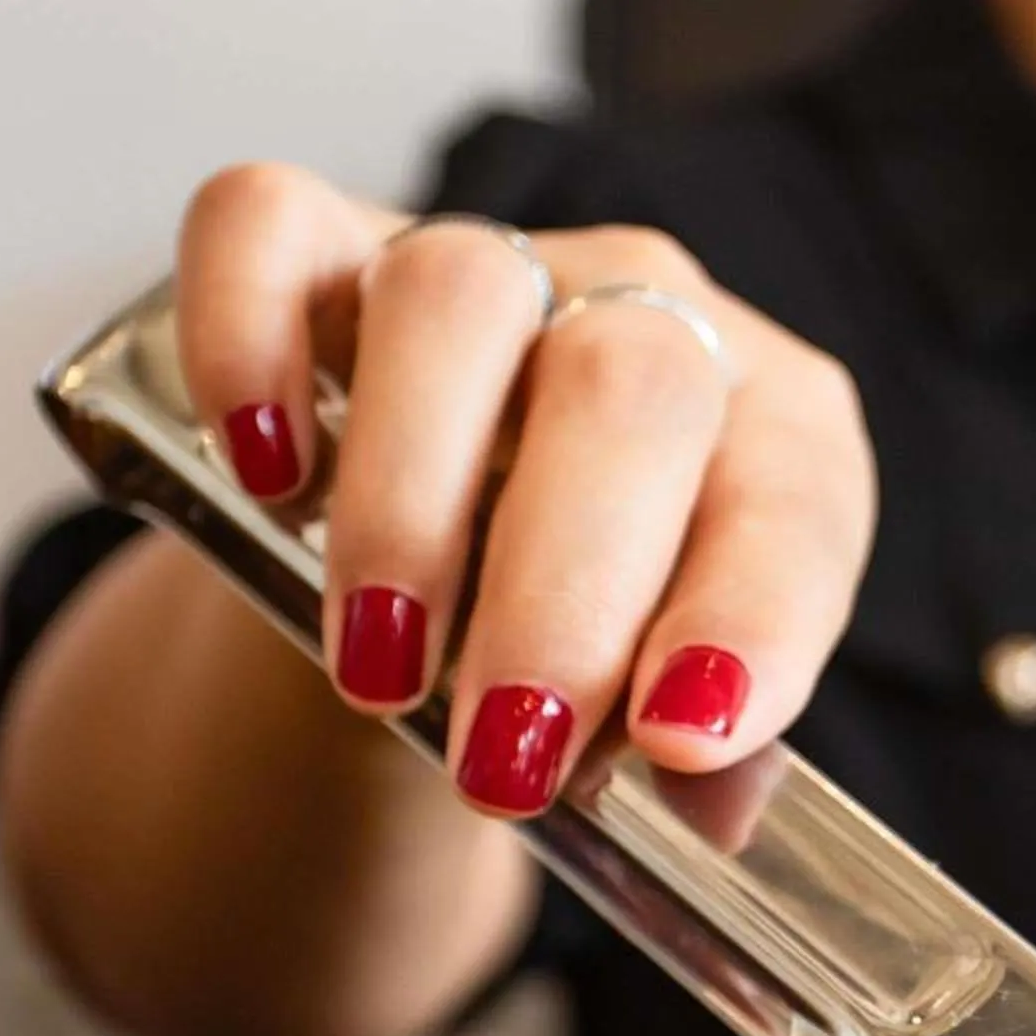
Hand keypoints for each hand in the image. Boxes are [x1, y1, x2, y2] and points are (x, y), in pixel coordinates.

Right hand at [173, 165, 877, 816]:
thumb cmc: (590, 648)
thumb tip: (703, 804)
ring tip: (376, 673)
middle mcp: (650, 319)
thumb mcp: (667, 708)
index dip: (743, 622)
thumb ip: (698, 758)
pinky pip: (268, 231)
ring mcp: (491, 271)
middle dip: (560, 596)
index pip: (792, 506)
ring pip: (455, 303)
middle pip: (628, 392)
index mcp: (780, 438)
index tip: (678, 740)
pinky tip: (258, 471)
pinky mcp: (323, 248)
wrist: (458, 580)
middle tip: (503, 756)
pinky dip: (243, 338)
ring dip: (407, 506)